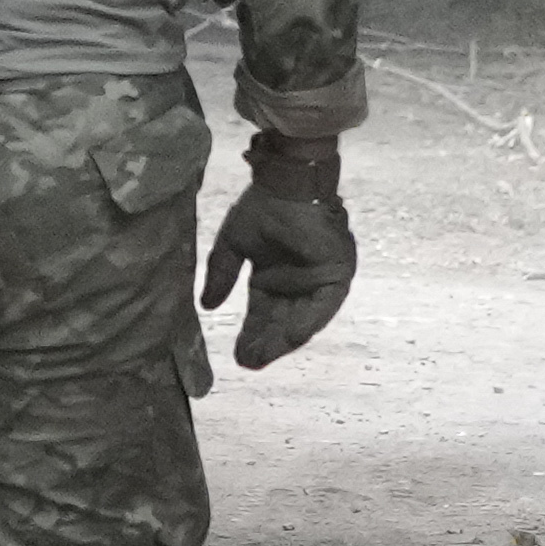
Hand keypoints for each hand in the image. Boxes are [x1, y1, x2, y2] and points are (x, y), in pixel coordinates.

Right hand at [201, 136, 354, 367]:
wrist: (289, 183)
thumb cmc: (264, 206)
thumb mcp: (234, 244)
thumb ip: (222, 273)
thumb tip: (207, 306)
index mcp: (273, 277)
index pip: (261, 314)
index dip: (250, 335)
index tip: (237, 356)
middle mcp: (296, 284)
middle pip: (281, 323)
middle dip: (266, 343)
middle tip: (249, 362)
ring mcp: (318, 281)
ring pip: (302, 319)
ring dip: (284, 339)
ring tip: (265, 356)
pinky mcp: (337, 274)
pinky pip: (324, 306)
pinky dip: (309, 321)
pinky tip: (292, 336)